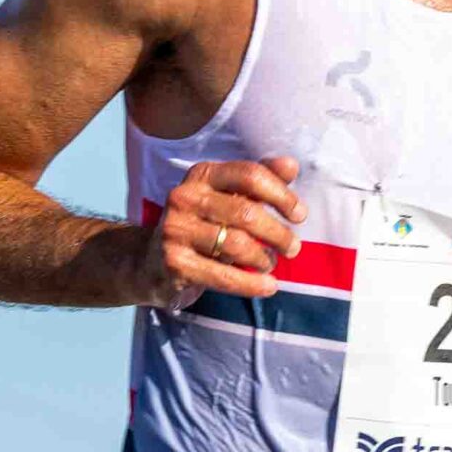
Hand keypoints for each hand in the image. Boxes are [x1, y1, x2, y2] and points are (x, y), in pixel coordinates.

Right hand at [138, 156, 306, 309]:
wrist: (152, 262)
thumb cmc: (202, 227)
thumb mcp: (228, 199)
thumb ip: (259, 182)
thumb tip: (291, 165)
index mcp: (202, 175)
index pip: (249, 175)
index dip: (281, 194)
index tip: (299, 215)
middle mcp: (185, 197)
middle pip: (246, 212)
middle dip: (278, 233)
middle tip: (293, 248)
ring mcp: (176, 230)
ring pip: (237, 244)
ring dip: (264, 259)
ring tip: (271, 264)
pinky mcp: (174, 262)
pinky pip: (223, 275)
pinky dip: (251, 284)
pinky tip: (269, 286)